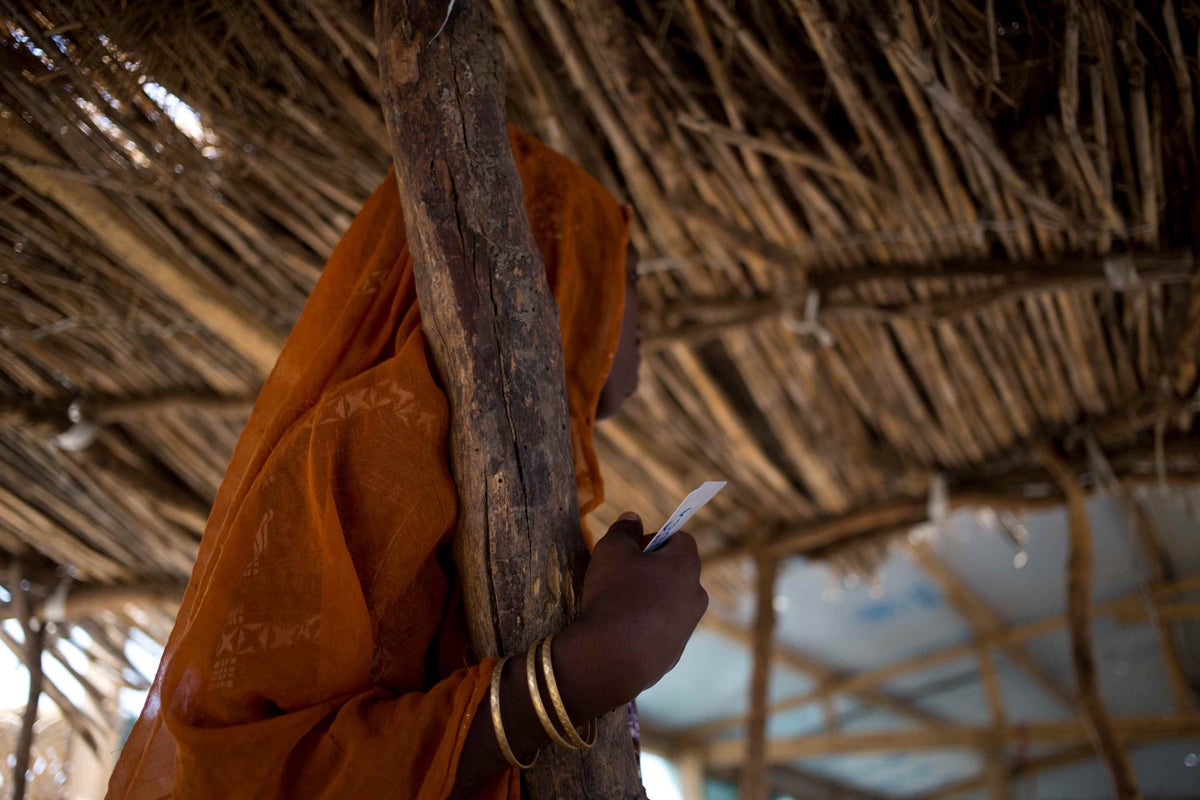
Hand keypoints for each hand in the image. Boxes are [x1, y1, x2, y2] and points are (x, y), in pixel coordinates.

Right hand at [552, 512, 707, 721]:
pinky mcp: (676, 653)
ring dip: (651, 599)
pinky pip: (662, 630)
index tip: (632, 550)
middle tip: (622, 576)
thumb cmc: (614, 595)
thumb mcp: (611, 550)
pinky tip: (621, 632)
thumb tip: (633, 518)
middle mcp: (696, 594)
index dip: (656, 538)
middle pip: (677, 572)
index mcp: (686, 565)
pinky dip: (647, 626)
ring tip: (620, 606)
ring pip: (671, 602)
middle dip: (653, 570)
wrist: (610, 658)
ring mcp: (689, 627)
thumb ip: (624, 529)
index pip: (681, 539)